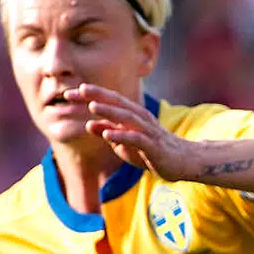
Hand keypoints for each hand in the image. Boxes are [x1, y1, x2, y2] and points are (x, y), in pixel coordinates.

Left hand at [71, 85, 193, 180]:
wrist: (184, 161)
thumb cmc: (153, 151)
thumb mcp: (126, 142)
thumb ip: (109, 132)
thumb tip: (90, 125)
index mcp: (133, 115)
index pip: (110, 101)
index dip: (91, 96)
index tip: (69, 93)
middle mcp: (141, 118)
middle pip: (117, 103)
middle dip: (96, 97)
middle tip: (74, 92)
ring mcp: (148, 131)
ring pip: (127, 117)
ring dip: (109, 111)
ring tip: (92, 107)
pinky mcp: (154, 146)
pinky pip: (137, 139)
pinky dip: (122, 135)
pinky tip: (108, 134)